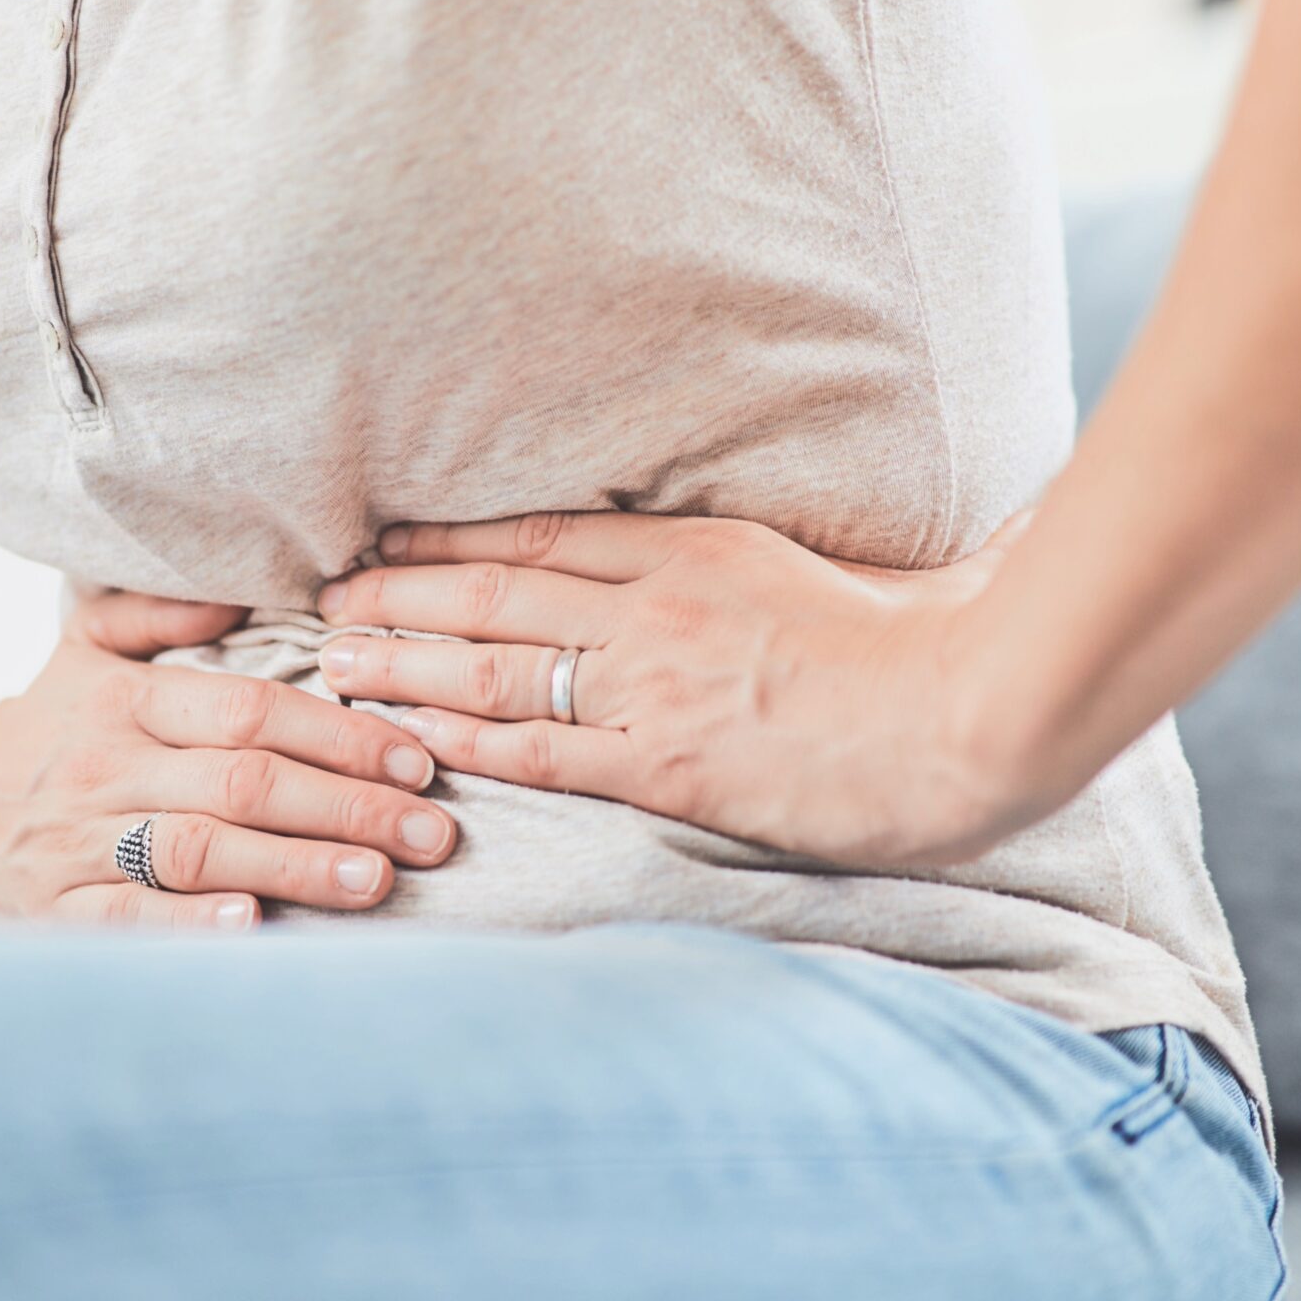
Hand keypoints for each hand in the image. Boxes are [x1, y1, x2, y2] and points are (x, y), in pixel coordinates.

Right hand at [0, 589, 457, 927]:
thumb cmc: (39, 721)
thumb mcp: (87, 645)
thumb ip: (165, 610)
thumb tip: (249, 587)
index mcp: (129, 698)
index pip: (251, 709)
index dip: (341, 732)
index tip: (419, 757)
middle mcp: (107, 765)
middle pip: (243, 780)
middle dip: (348, 805)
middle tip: (435, 829)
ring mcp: (77, 841)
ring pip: (199, 848)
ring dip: (295, 865)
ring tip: (379, 879)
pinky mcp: (54, 907)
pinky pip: (126, 917)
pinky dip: (190, 925)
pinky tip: (253, 930)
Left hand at [313, 512, 1043, 869]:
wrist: (974, 713)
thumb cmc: (937, 640)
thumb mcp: (857, 563)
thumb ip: (803, 550)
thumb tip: (805, 543)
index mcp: (700, 549)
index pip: (545, 535)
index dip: (454, 539)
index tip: (393, 540)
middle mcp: (658, 607)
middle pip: (496, 593)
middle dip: (402, 596)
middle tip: (327, 598)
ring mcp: (656, 686)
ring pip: (497, 667)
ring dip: (408, 664)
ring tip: (336, 660)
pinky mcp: (666, 764)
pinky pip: (542, 752)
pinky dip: (467, 743)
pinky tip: (411, 741)